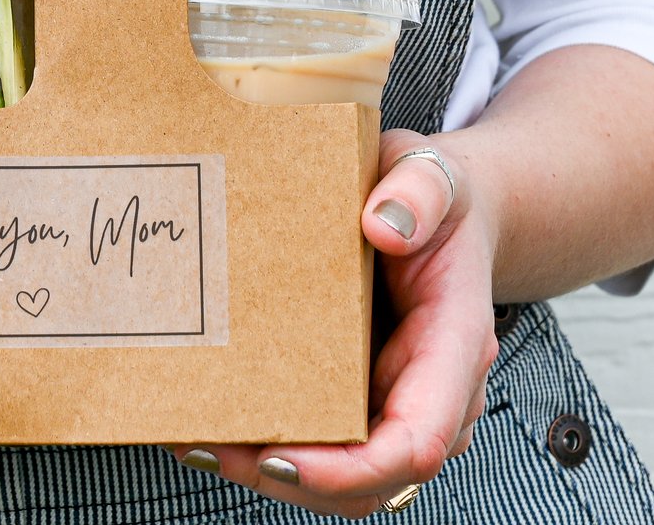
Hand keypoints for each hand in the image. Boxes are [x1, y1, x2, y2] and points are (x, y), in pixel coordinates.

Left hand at [178, 131, 497, 517]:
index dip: (351, 468)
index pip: (418, 440)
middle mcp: (433, 391)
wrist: (431, 208)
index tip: (280, 458)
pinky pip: (325, 447)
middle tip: (212, 446)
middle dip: (292, 479)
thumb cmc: (432, 198)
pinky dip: (269, 449)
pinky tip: (213, 423)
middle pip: (372, 479)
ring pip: (345, 479)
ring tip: (198, 440)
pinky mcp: (363, 399)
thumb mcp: (430, 174)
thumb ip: (418, 192)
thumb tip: (383, 227)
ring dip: (270, 472)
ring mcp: (397, 402)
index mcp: (455, 344)